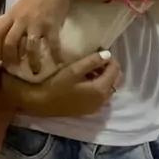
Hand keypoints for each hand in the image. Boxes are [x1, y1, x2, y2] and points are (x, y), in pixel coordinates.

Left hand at [0, 0, 74, 70]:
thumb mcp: (21, 5)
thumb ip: (14, 19)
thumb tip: (9, 33)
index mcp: (12, 15)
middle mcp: (21, 20)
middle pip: (9, 43)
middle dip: (10, 58)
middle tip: (13, 68)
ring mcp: (36, 24)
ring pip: (29, 48)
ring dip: (32, 62)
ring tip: (35, 71)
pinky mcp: (51, 25)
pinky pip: (52, 45)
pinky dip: (55, 55)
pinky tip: (58, 63)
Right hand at [2, 51, 122, 117]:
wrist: (42, 103)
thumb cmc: (56, 84)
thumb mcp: (73, 70)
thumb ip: (92, 61)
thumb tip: (107, 54)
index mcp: (101, 89)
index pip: (115, 70)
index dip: (109, 58)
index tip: (98, 50)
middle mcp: (103, 100)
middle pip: (116, 79)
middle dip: (109, 67)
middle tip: (95, 58)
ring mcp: (97, 106)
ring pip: (110, 87)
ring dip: (104, 76)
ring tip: (89, 68)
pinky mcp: (91, 109)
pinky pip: (102, 95)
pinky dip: (99, 85)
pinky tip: (86, 80)